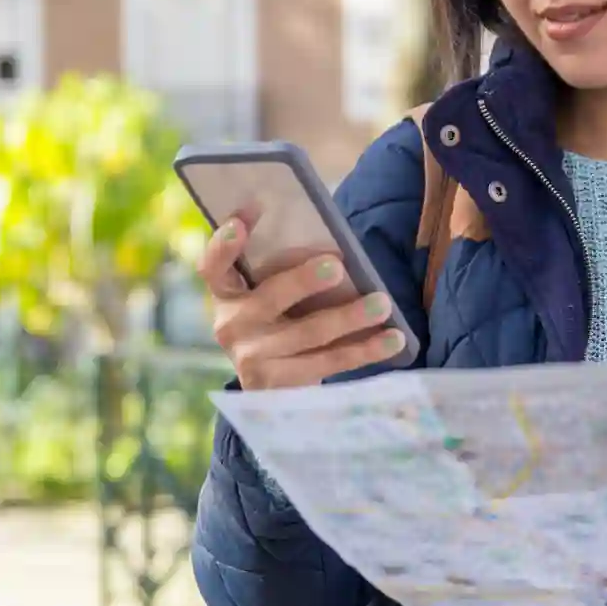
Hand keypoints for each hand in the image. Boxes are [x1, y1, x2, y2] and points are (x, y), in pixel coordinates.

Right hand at [198, 218, 405, 389]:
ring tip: (382, 303)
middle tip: (338, 266)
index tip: (246, 216)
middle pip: (270, 297)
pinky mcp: (279, 386)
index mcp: (226, 295)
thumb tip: (335, 245)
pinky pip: (328, 362)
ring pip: (308, 333)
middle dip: (304, 280)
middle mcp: (231, 326)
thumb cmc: (278, 325)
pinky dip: (364, 350)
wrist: (270, 389)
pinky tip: (392, 339)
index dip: (225, 243)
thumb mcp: (270, 298)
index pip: (213, 266)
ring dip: (349, 317)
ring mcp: (252, 359)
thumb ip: (285, 272)